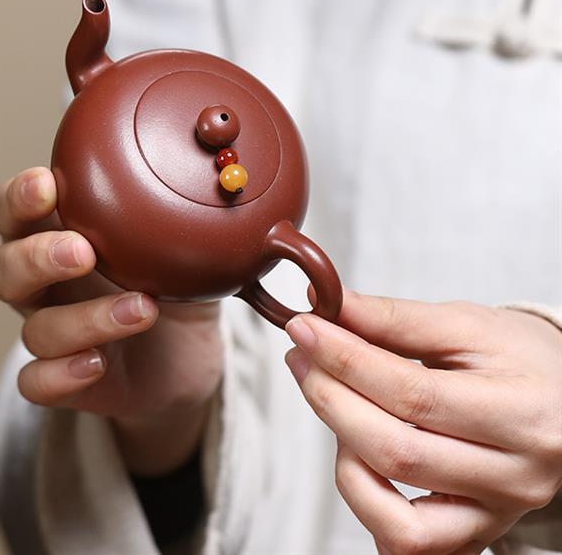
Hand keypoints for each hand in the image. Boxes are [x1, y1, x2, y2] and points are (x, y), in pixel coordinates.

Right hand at [0, 167, 222, 473]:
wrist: (188, 357)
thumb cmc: (176, 282)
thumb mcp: (183, 242)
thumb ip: (180, 211)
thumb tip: (212, 177)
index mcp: (59, 236)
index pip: (12, 211)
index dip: (18, 198)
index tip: (47, 185)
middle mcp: (46, 285)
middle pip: (4, 269)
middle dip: (36, 257)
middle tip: (83, 251)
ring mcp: (54, 333)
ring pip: (36, 329)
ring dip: (84, 319)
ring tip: (142, 308)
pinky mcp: (65, 381)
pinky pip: (37, 383)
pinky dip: (61, 374)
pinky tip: (97, 362)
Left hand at [285, 291, 561, 554]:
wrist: (561, 399)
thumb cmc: (517, 357)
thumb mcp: (467, 324)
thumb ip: (395, 318)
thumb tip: (327, 306)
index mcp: (522, 412)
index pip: (413, 394)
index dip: (346, 359)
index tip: (304, 327)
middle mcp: (515, 476)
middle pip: (396, 451)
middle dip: (330, 398)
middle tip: (300, 355)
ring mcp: (495, 515)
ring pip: (394, 514)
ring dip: (342, 451)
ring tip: (335, 401)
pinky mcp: (473, 535)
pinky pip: (406, 545)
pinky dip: (365, 504)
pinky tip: (354, 453)